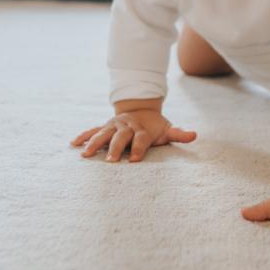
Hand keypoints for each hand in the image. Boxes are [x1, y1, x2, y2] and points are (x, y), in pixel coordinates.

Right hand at [70, 108, 196, 161]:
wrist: (140, 109)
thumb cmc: (154, 126)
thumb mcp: (167, 129)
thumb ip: (179, 134)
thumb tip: (195, 135)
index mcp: (141, 129)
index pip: (140, 139)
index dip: (138, 148)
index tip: (134, 160)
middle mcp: (126, 126)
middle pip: (120, 137)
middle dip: (115, 148)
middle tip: (110, 161)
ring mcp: (113, 125)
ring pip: (103, 133)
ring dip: (94, 143)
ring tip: (85, 154)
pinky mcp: (104, 126)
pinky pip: (92, 130)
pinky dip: (83, 136)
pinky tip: (74, 144)